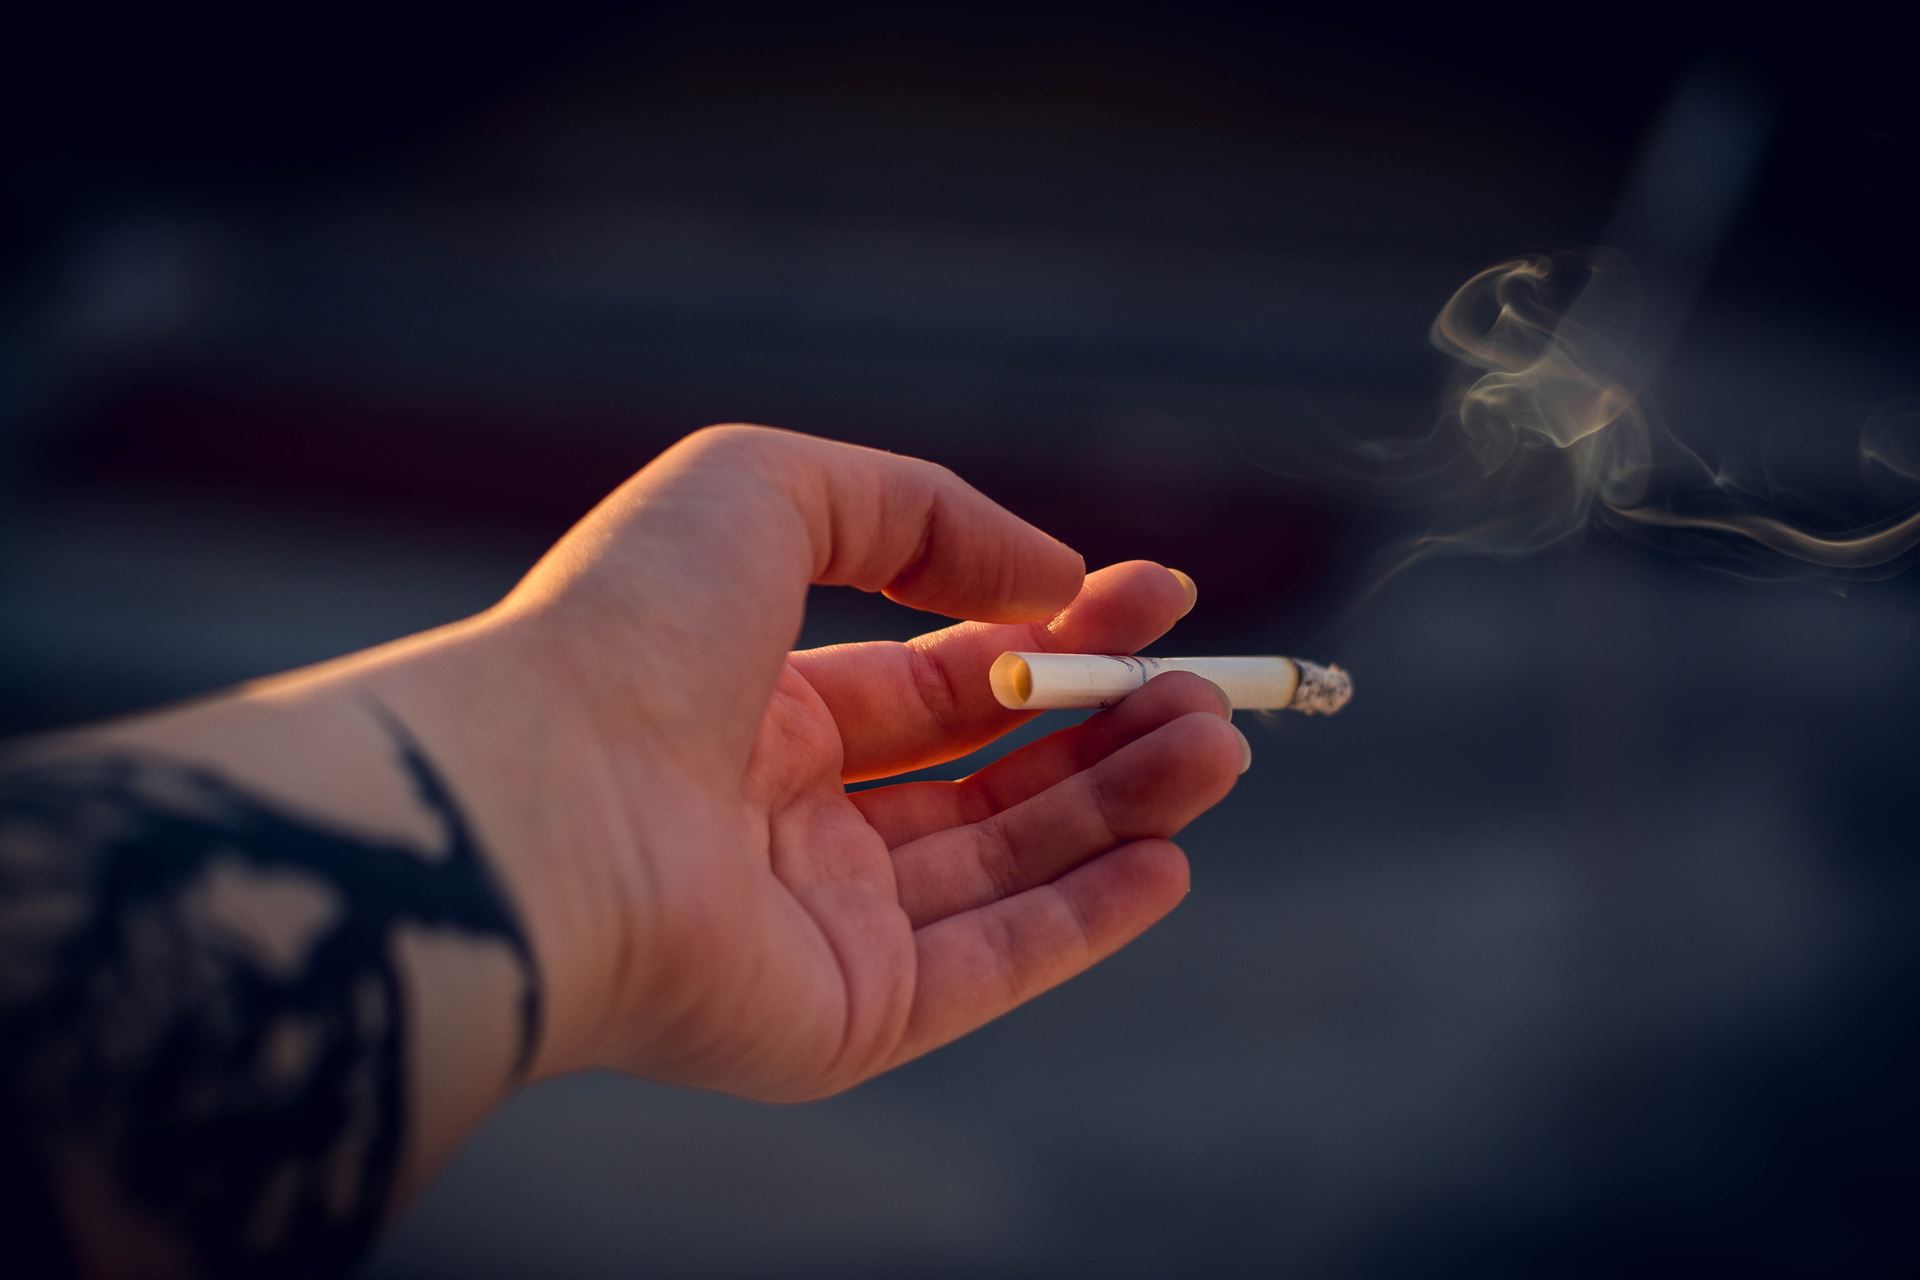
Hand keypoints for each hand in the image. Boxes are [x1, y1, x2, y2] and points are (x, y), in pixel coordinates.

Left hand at [473, 425, 1249, 1099]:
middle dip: (1109, 727)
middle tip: (1217, 691)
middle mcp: (792, 821)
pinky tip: (1171, 860)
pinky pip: (990, 966)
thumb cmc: (629, 629)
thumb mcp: (768, 488)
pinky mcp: (843, 1017)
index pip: (947, 677)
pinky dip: (1087, 918)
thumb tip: (1049, 575)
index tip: (1163, 595)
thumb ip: (919, 511)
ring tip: (1221, 747)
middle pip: (991, 777)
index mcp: (763, 706)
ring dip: (1123, 807)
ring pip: (1006, 867)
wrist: (535, 804)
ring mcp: (819, 925)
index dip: (1058, 630)